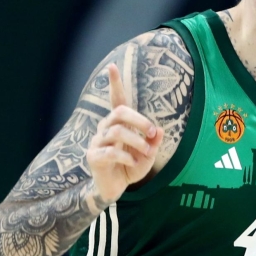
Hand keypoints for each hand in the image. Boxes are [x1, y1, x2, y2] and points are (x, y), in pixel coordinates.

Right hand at [86, 63, 163, 202]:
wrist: (114, 189)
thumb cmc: (130, 167)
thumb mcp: (147, 155)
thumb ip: (154, 142)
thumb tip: (160, 130)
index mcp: (118, 123)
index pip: (116, 99)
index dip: (114, 83)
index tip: (112, 66)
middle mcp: (105, 128)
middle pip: (120, 112)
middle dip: (140, 120)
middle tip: (153, 133)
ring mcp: (97, 142)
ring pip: (117, 131)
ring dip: (137, 141)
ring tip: (146, 153)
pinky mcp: (94, 157)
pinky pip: (111, 151)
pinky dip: (127, 157)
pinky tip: (133, 164)